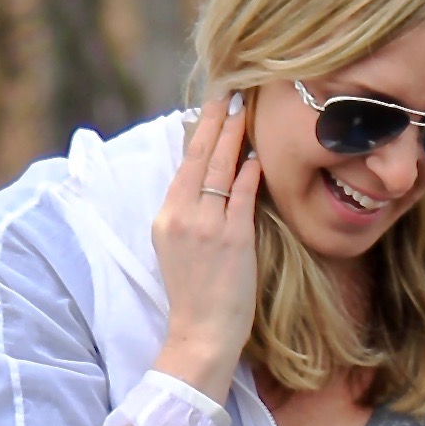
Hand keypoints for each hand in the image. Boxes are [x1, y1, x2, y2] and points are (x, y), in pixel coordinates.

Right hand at [151, 90, 262, 399]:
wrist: (200, 335)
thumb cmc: (196, 297)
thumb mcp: (178, 249)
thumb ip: (188, 215)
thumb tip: (205, 182)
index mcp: (166, 217)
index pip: (185, 164)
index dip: (200, 132)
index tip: (212, 107)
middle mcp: (182, 216)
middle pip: (200, 157)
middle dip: (215, 120)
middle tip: (229, 90)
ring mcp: (207, 227)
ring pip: (221, 170)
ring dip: (234, 136)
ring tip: (244, 109)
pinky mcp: (232, 240)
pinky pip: (243, 196)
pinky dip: (251, 172)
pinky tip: (259, 153)